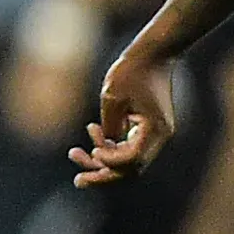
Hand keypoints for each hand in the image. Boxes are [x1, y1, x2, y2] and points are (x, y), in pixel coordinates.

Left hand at [71, 50, 175, 185]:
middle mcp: (159, 137)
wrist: (154, 53)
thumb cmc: (133, 70)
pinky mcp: (148, 128)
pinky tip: (93, 131)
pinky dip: (110, 146)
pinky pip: (128, 147)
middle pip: (131, 169)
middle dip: (103, 175)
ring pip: (128, 161)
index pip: (132, 160)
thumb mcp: (113, 97)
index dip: (109, 162)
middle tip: (77, 181)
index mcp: (155, 130)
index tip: (91, 151)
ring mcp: (155, 134)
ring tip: (74, 154)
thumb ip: (109, 126)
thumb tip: (103, 149)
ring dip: (103, 161)